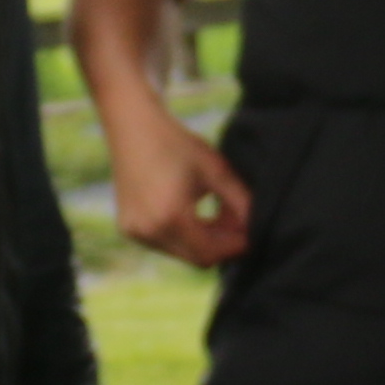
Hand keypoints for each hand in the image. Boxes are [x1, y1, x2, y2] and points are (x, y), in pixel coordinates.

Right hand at [109, 109, 254, 269]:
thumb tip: (256, 226)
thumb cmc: (177, 143)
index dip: (233, 246)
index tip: (248, 230)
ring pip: (181, 252)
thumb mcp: (216, 170)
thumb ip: (240, 201)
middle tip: (232, 216)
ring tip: (212, 210)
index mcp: (170, 217)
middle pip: (196, 257)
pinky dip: (182, 233)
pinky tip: (190, 210)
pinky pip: (164, 243)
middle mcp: (148, 231)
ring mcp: (134, 232)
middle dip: (220, 243)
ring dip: (201, 239)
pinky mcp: (128, 228)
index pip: (210, 253)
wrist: (133, 126)